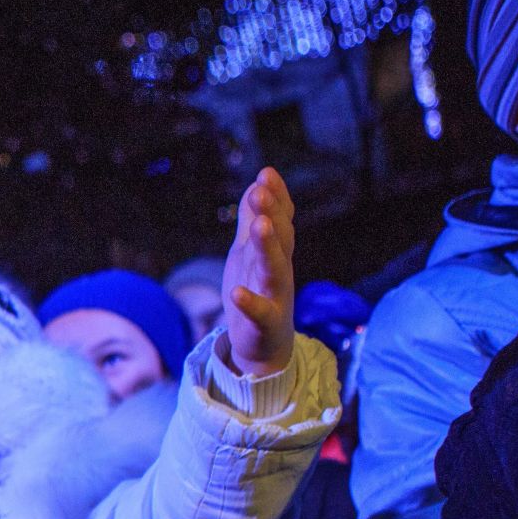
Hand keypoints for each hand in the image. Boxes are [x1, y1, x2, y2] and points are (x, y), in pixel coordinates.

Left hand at [220, 167, 295, 376]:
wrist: (264, 345)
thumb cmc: (258, 292)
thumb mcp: (250, 253)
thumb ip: (253, 221)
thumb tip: (256, 185)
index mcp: (274, 252)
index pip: (280, 219)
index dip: (276, 198)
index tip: (266, 173)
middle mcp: (278, 270)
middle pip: (280, 239)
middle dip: (273, 214)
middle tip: (261, 191)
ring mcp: (275, 296)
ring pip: (275, 269)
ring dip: (268, 247)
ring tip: (261, 226)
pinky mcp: (265, 323)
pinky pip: (260, 312)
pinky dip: (250, 302)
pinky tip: (236, 292)